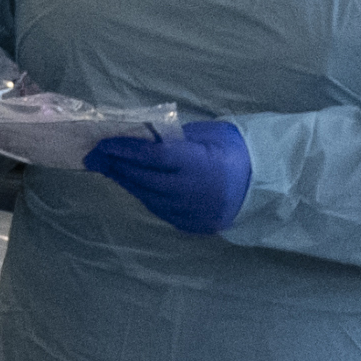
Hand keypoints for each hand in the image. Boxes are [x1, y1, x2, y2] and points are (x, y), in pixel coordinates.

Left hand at [83, 118, 251, 235]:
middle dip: (118, 166)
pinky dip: (144, 195)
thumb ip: (175, 138)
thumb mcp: (208, 134)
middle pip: (144, 179)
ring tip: (111, 167)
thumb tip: (142, 137)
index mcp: (198, 165)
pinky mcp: (189, 225)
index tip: (105, 144)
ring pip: (148, 197)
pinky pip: (159, 209)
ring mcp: (189, 212)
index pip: (153, 158)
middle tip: (97, 155)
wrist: (263, 186)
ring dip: (127, 181)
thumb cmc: (236, 151)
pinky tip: (134, 183)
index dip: (126, 151)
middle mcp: (190, 192)